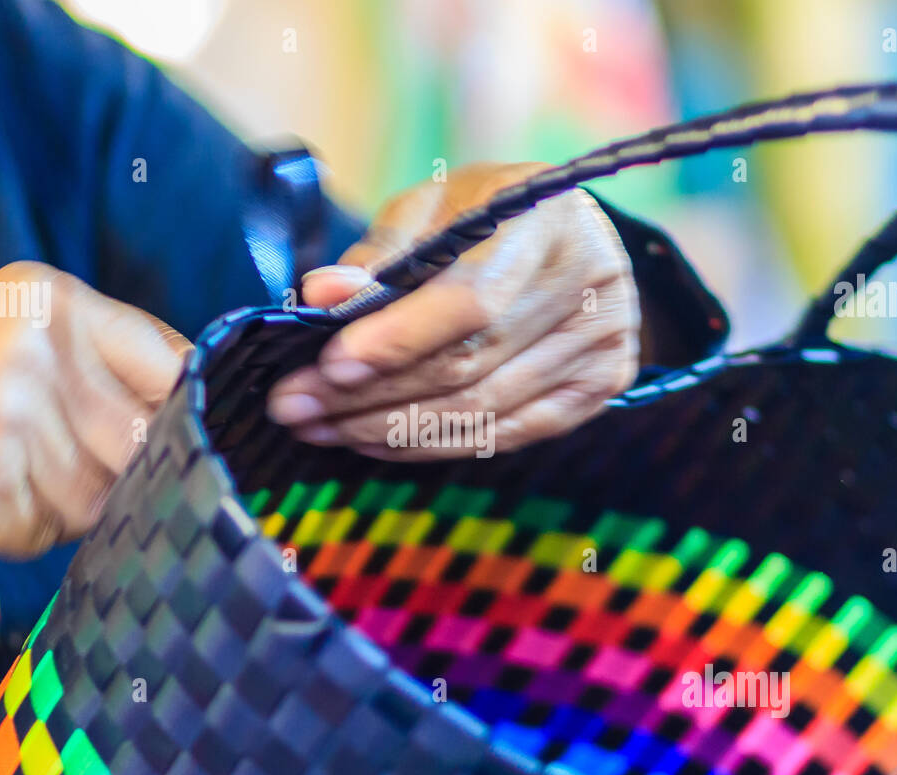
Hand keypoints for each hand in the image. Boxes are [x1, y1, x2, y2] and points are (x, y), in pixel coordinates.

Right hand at [0, 262, 189, 564]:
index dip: (182, 412)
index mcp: (45, 295)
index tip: (181, 439)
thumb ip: (86, 358)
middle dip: (111, 473)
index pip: (171, 358)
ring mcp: (4, 407)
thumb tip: (189, 405)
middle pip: (144, 440)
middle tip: (41, 466)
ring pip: (100, 495)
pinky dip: (14, 533)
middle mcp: (32, 341)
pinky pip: (45, 531)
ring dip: (58, 507)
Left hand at [266, 162, 640, 459]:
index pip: (471, 300)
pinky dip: (432, 444)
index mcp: (546, 220)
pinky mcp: (601, 387)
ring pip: (480, 411)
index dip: (396, 340)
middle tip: (293, 406)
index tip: (325, 366)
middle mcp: (590, 284)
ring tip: (320, 426)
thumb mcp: (433, 207)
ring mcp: (603, 343)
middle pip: (468, 366)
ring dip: (387, 429)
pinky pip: (502, 435)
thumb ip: (379, 255)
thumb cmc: (488, 216)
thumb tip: (321, 295)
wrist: (572, 238)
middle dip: (368, 394)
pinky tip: (374, 440)